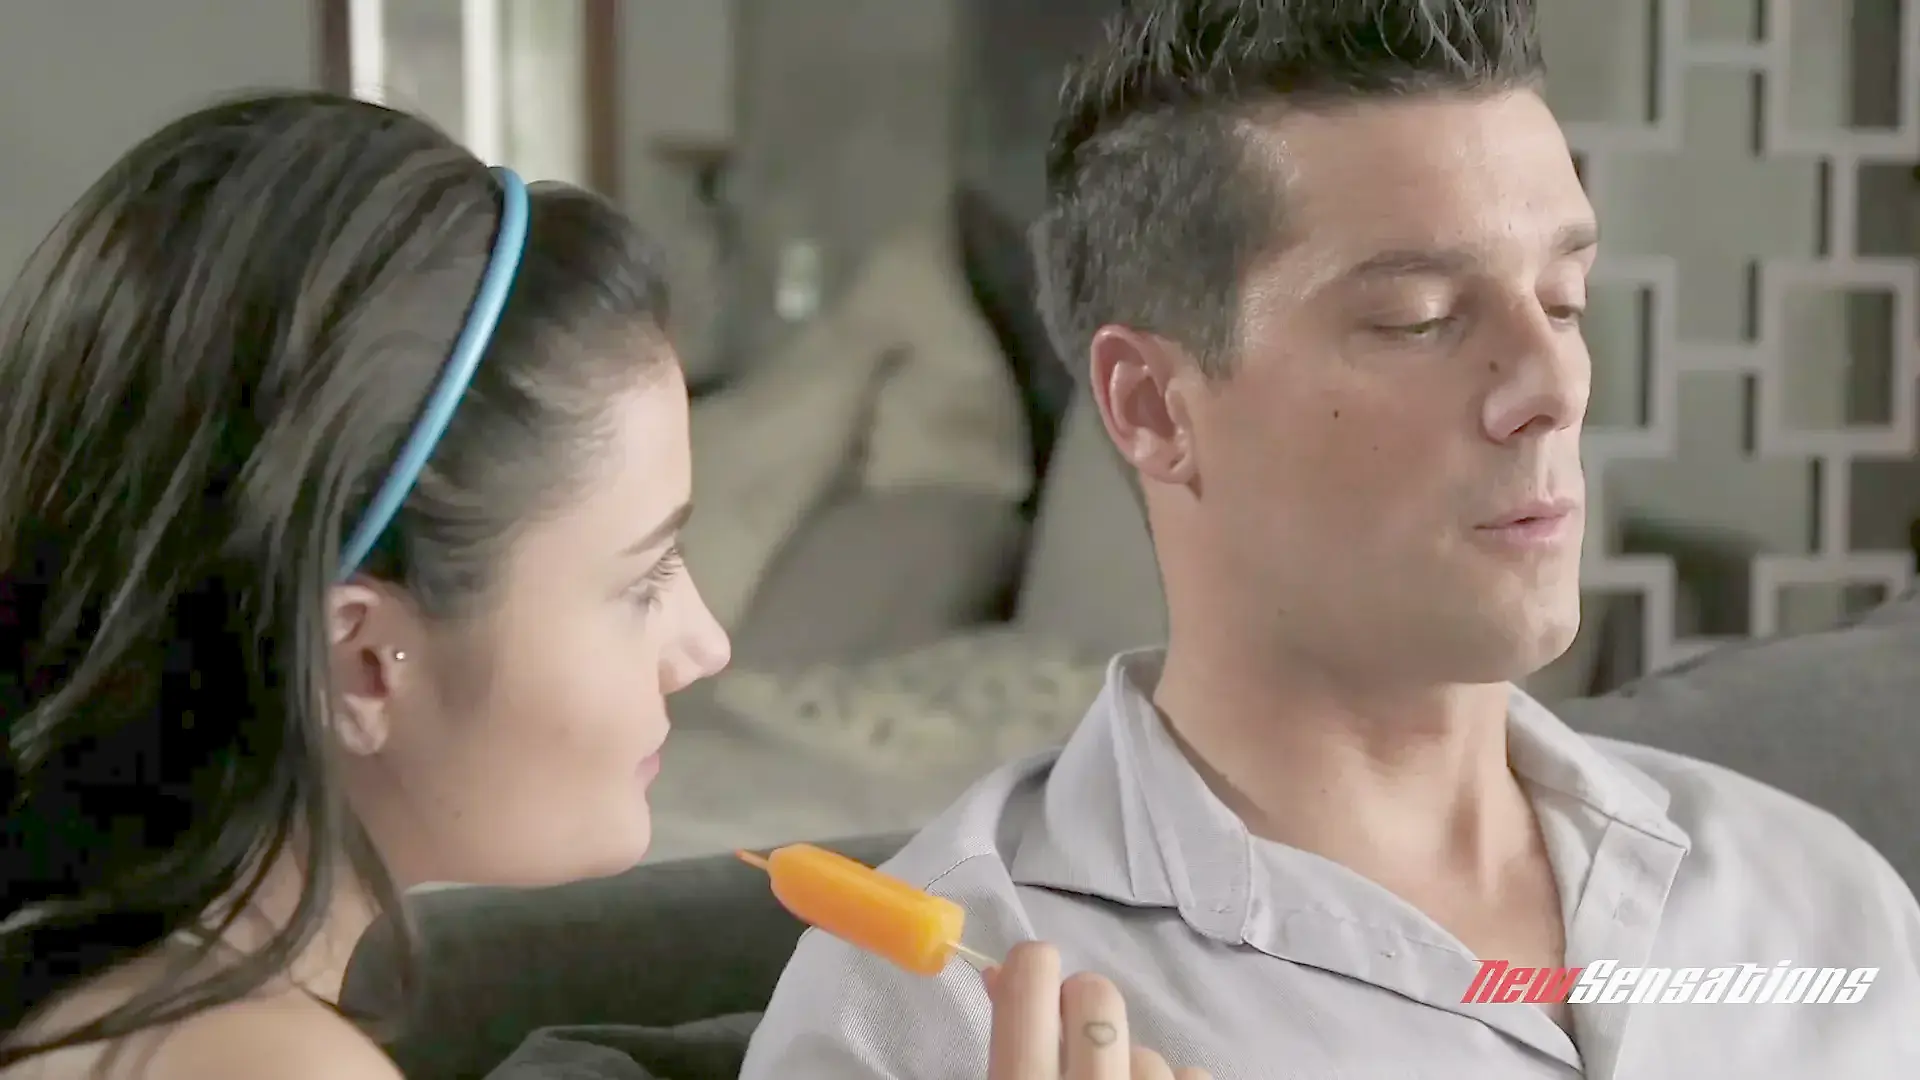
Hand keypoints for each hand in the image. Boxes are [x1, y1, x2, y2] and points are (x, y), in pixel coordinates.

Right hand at [983, 941, 1209, 1079]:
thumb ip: (1007, 1039)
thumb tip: (1001, 974)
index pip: (1032, 984)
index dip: (1031, 967)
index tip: (1031, 975)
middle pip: (1097, 995)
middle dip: (1083, 1008)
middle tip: (1072, 1042)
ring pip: (1147, 1050)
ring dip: (1129, 1066)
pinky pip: (1192, 1075)